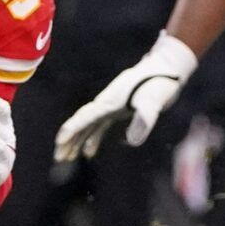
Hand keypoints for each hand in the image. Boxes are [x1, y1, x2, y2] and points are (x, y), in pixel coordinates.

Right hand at [54, 33, 197, 160]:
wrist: (166, 67)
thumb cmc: (159, 81)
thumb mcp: (154, 100)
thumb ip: (144, 119)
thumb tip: (132, 142)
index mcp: (110, 101)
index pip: (85, 116)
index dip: (71, 129)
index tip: (59, 142)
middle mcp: (105, 103)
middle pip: (81, 123)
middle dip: (69, 140)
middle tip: (59, 158)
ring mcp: (111, 106)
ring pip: (88, 126)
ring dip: (78, 141)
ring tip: (67, 158)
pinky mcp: (119, 109)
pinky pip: (100, 126)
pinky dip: (93, 138)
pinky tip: (89, 152)